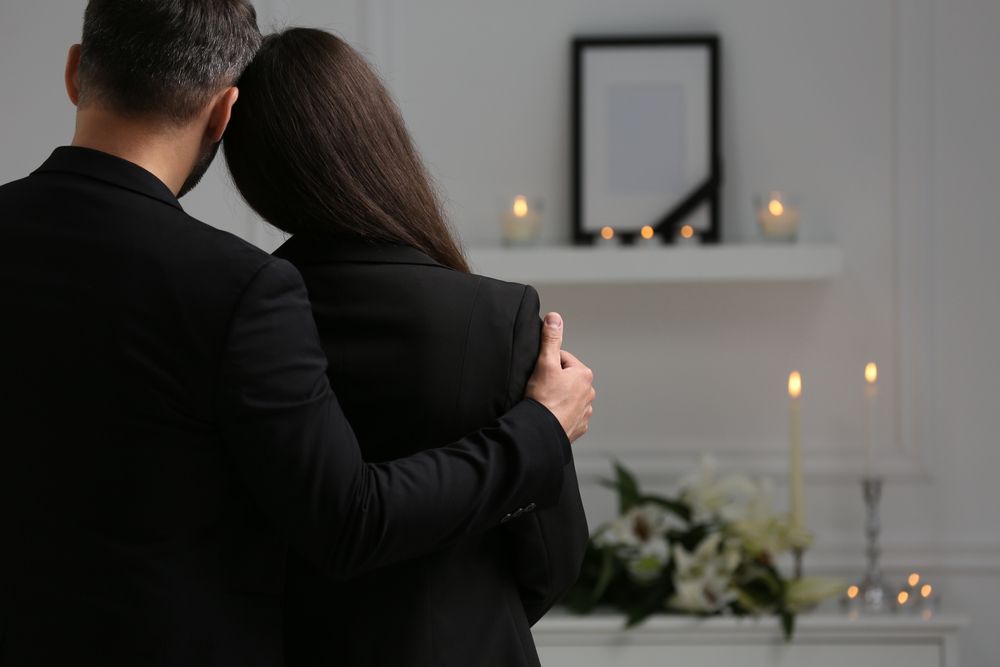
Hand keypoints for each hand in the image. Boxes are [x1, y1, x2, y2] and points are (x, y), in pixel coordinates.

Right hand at [526, 313, 594, 442]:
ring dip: (557, 398)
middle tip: (539, 389)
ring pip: (567, 397)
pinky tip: (548, 415)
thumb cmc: (543, 398)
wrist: (540, 431)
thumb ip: (550, 339)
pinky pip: (567, 415)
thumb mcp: (545, 363)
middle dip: (553, 381)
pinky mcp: (578, 426)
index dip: (547, 365)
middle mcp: (589, 392)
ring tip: (544, 403)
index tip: (539, 374)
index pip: (562, 360)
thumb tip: (555, 317)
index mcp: (584, 374)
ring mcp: (585, 411)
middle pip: (565, 379)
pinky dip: (559, 414)